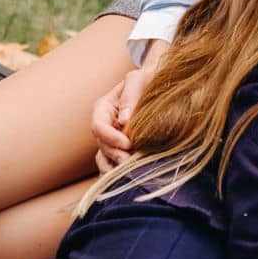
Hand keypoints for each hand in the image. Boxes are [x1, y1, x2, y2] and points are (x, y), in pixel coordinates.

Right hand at [91, 41, 167, 168]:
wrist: (158, 84)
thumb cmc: (148, 78)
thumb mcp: (139, 79)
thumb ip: (130, 97)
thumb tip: (124, 121)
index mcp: (103, 108)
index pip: (99, 127)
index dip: (110, 137)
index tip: (128, 143)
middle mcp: (105, 125)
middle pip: (102, 145)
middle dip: (115, 154)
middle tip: (131, 162)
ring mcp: (112, 138)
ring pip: (105, 157)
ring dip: (113, 167)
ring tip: (126, 175)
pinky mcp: (123, 147)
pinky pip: (114, 162)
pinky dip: (116, 171)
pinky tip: (125, 180)